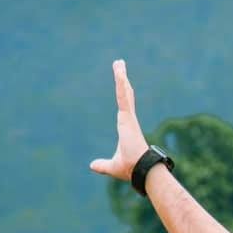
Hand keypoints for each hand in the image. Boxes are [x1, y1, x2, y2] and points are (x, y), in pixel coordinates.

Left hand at [88, 58, 150, 182]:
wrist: (139, 169)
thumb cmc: (130, 168)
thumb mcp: (112, 165)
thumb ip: (103, 164)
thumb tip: (93, 166)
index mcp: (126, 127)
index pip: (124, 105)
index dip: (123, 92)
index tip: (122, 81)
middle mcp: (128, 119)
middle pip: (125, 94)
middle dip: (122, 79)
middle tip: (120, 65)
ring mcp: (129, 117)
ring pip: (124, 92)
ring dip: (121, 76)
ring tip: (118, 62)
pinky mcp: (128, 117)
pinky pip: (123, 97)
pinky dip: (121, 84)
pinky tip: (119, 73)